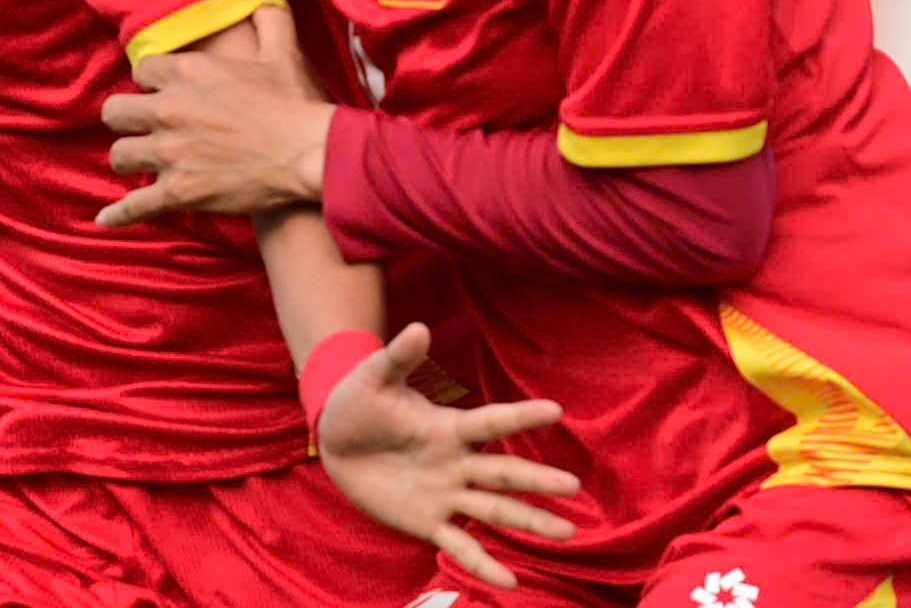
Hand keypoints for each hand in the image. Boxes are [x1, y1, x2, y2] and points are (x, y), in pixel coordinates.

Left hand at [98, 45, 330, 225]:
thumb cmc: (296, 104)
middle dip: (125, 119)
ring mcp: (171, 153)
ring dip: (130, 158)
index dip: (150, 82)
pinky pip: (136, 204)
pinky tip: (105, 218)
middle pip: (115, 112)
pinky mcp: (179, 191)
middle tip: (140, 126)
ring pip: (121, 156)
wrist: (310, 155)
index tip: (161, 91)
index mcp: (188, 73)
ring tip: (140, 161)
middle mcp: (170, 110)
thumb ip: (267, 20)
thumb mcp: (282, 52)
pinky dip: (119, 213)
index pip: (142, 72)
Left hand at [319, 324, 577, 590]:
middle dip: (537, 480)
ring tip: (567, 532)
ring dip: (529, 521)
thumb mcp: (375, 378)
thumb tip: (418, 327)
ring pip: (494, 511)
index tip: (555, 410)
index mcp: (447, 428)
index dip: (520, 417)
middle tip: (574, 486)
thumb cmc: (360, 402)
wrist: (336, 440)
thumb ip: (398, 357)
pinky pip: (460, 546)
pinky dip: (484, 565)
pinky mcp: (427, 521)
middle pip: (503, 473)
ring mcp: (445, 494)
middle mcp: (455, 463)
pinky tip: (511, 583)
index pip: (490, 422)